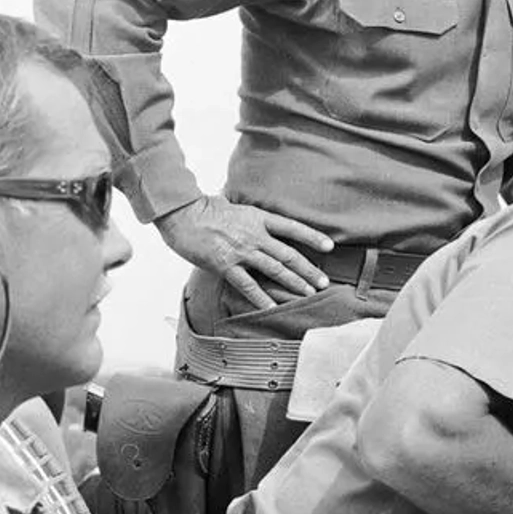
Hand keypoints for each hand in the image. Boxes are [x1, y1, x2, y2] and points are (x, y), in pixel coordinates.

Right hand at [155, 194, 332, 307]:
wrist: (182, 215)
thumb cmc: (206, 209)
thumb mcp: (236, 206)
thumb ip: (252, 217)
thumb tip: (264, 220)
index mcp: (259, 217)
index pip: (293, 227)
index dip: (313, 237)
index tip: (330, 246)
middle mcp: (255, 235)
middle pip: (288, 254)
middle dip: (308, 269)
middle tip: (323, 281)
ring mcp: (241, 251)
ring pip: (274, 270)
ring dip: (293, 283)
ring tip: (307, 293)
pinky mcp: (225, 265)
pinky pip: (248, 285)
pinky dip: (261, 298)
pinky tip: (272, 308)